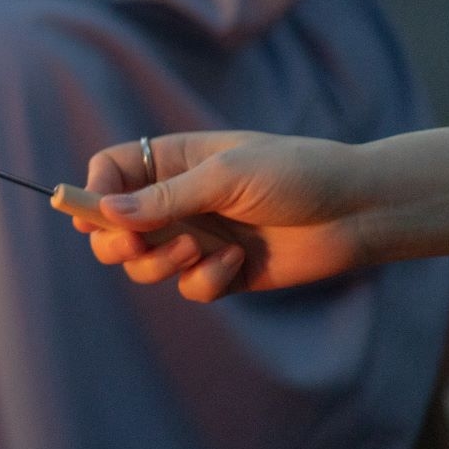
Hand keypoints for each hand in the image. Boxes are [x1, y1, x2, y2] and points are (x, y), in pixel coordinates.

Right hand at [81, 131, 370, 301]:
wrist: (357, 211)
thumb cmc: (294, 175)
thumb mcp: (225, 176)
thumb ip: (165, 198)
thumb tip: (105, 212)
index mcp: (172, 162)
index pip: (110, 174)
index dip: (93, 192)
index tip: (91, 213)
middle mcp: (177, 201)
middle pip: (114, 228)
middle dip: (117, 242)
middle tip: (135, 246)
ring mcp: (196, 237)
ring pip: (144, 264)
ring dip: (162, 262)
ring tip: (202, 250)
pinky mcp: (220, 272)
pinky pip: (187, 286)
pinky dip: (206, 279)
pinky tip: (238, 262)